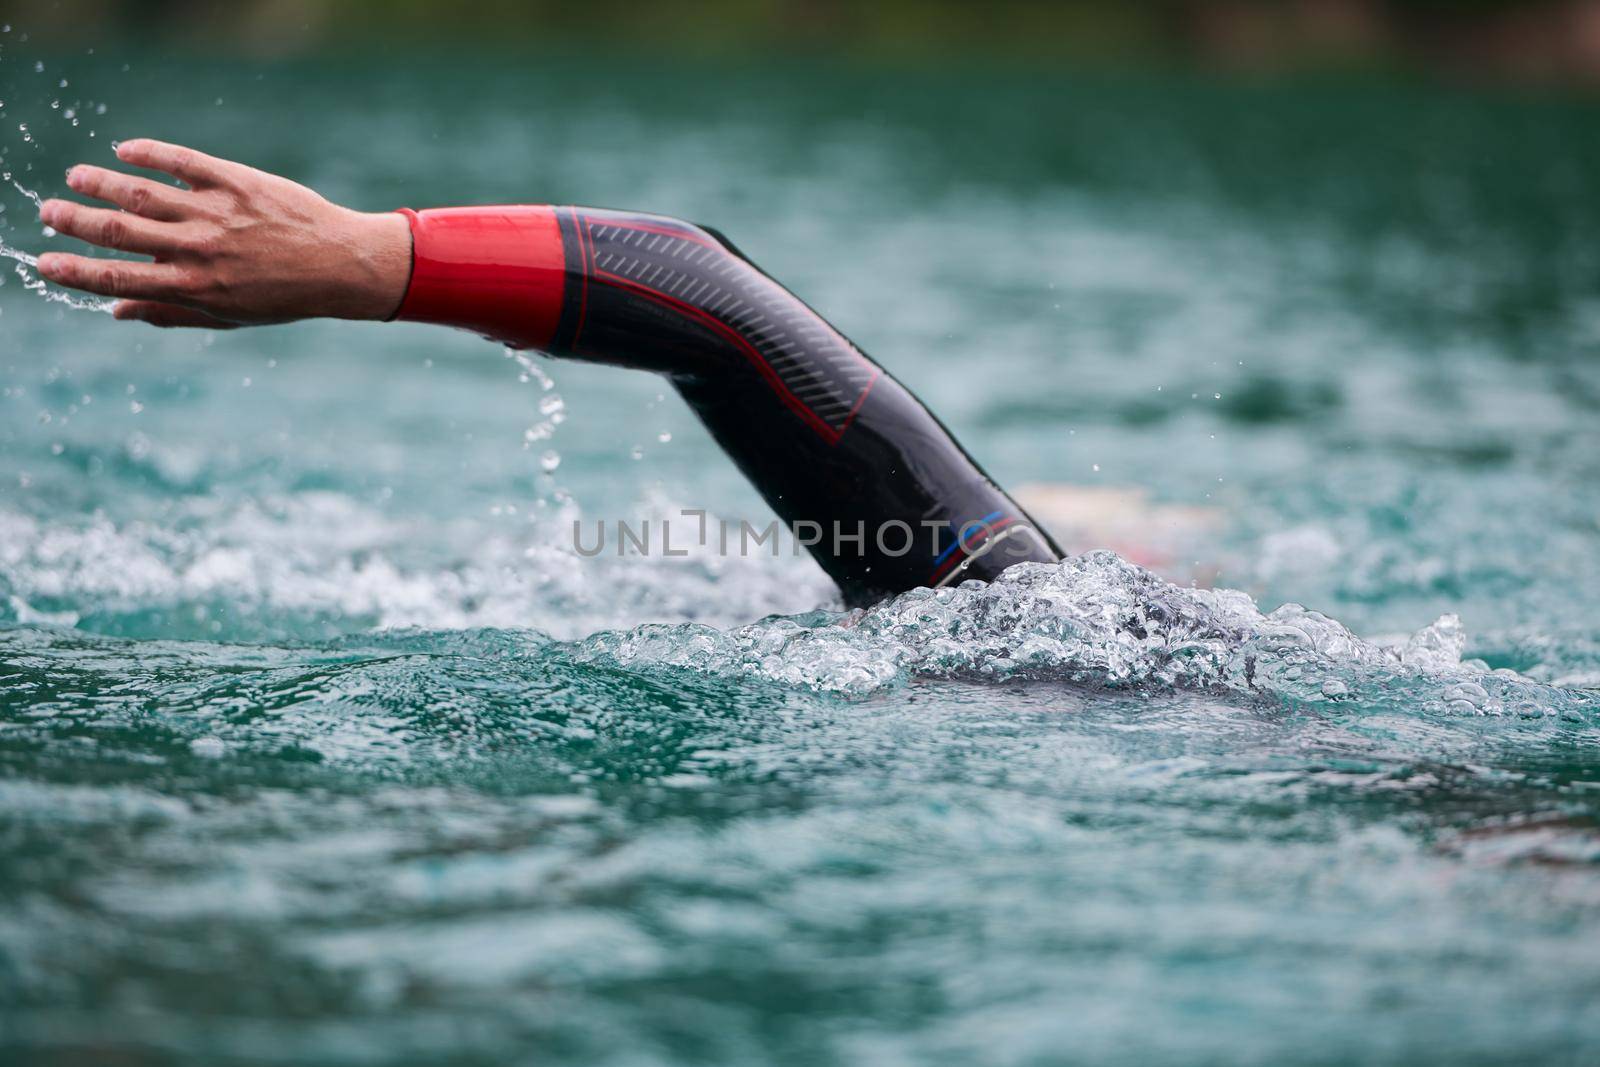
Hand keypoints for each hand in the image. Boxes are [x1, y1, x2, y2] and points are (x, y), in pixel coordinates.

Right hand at [37, 139, 410, 327]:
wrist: (341, 264)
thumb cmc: (284, 295)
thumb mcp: (230, 316)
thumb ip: (171, 312)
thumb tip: (115, 312)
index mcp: (196, 286)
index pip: (120, 278)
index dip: (76, 271)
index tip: (44, 262)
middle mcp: (200, 249)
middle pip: (122, 231)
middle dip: (77, 222)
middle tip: (48, 213)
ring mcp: (217, 212)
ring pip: (144, 192)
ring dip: (102, 183)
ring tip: (76, 177)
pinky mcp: (237, 181)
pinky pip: (183, 161)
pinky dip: (149, 153)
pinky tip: (124, 151)